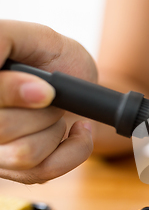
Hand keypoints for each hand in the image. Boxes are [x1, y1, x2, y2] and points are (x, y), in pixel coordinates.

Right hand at [0, 20, 94, 183]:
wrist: (79, 84)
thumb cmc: (53, 58)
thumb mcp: (35, 37)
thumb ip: (7, 38)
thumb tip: (1, 66)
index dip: (12, 92)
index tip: (46, 89)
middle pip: (3, 129)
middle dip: (43, 110)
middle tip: (50, 95)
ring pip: (24, 153)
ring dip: (55, 128)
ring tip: (56, 112)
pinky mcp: (19, 171)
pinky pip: (45, 171)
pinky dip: (74, 149)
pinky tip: (75, 130)